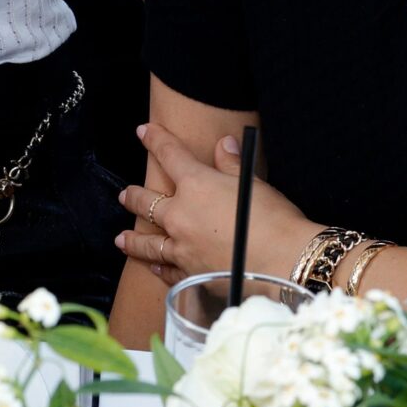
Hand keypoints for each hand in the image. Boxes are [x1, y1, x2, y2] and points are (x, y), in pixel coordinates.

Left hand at [116, 123, 314, 287]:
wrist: (286, 263)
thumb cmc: (275, 219)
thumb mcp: (253, 183)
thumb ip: (231, 164)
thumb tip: (224, 144)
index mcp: (196, 185)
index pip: (169, 155)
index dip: (155, 140)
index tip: (143, 131)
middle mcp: (181, 216)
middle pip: (147, 202)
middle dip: (133, 196)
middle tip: (124, 195)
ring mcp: (182, 248)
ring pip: (149, 242)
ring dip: (133, 239)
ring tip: (120, 239)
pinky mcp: (192, 275)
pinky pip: (168, 270)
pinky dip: (159, 268)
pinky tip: (154, 267)